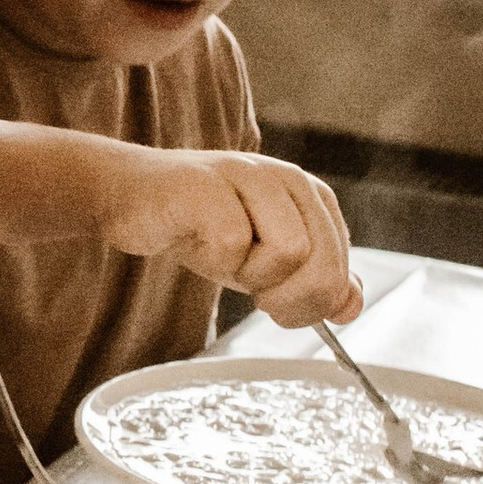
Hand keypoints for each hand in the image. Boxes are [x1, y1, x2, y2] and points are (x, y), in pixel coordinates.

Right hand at [93, 145, 361, 327]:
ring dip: (250, 275)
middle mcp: (287, 179)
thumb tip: (350, 308)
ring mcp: (249, 176)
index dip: (310, 303)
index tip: (274, 303)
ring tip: (223, 258)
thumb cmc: (200, 228)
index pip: (339, 268)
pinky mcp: (207, 184)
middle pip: (322, 264)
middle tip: (252, 293)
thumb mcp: (265, 263)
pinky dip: (212, 260)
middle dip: (287, 298)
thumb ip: (312, 283)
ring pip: (289, 252)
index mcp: (310, 195)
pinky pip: (232, 244)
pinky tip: (195, 242)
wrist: (132, 199)